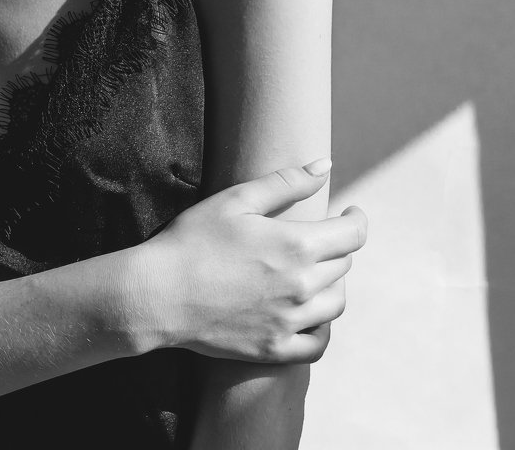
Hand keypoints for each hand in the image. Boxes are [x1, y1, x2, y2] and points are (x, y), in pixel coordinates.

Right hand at [131, 160, 366, 363]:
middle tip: (316, 238)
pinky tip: (309, 315)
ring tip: (312, 273)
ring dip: (331, 284)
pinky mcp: (275, 349)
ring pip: (336, 304)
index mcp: (298, 246)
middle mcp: (302, 287)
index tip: (349, 211)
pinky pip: (318, 344)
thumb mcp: (236, 199)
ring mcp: (290, 322)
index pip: (353, 234)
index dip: (357, 219)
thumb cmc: (192, 240)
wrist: (157, 294)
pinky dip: (322, 329)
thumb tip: (326, 166)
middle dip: (336, 247)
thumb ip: (286, 182)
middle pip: (343, 266)